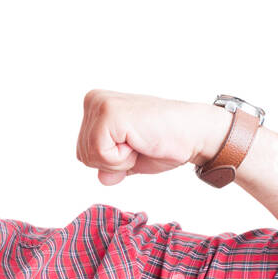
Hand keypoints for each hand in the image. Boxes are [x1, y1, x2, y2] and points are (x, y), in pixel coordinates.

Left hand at [76, 89, 228, 185]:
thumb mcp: (128, 159)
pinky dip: (122, 159)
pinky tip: (139, 141)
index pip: (83, 153)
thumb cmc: (165, 143)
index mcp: (95, 106)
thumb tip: (101, 178)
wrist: (194, 134)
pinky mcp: (109, 113)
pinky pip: (100, 155)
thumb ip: (108, 166)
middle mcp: (94, 100)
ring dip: (119, 160)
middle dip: (113, 162)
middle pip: (83, 155)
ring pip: (89, 156)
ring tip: (140, 141)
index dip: (111, 162)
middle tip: (139, 144)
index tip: (135, 145)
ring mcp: (101, 104)